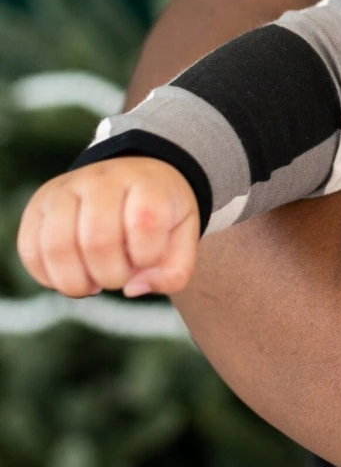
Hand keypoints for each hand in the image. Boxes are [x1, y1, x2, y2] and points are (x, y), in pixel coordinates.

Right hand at [17, 157, 199, 297]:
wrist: (135, 177)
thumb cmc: (161, 214)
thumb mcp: (184, 236)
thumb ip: (175, 271)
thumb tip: (132, 289)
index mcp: (147, 183)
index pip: (144, 223)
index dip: (147, 256)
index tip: (148, 259)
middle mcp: (104, 179)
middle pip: (97, 241)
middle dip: (111, 276)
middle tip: (120, 276)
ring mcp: (66, 189)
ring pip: (57, 247)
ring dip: (77, 282)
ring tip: (94, 282)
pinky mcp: (39, 204)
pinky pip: (30, 250)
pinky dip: (48, 276)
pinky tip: (72, 275)